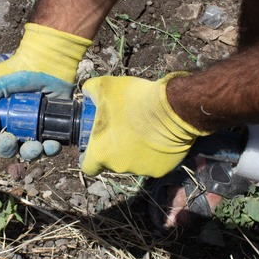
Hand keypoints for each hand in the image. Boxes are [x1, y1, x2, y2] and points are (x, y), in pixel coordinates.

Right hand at [0, 23, 91, 158]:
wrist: (45, 62)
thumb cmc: (14, 72)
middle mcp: (13, 126)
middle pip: (5, 150)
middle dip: (5, 149)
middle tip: (9, 138)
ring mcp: (33, 128)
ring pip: (28, 153)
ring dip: (28, 154)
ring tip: (33, 145)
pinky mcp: (52, 128)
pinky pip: (50, 148)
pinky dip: (49, 150)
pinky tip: (50, 143)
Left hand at [80, 73, 210, 176]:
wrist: (171, 108)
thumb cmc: (133, 100)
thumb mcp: (105, 87)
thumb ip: (90, 90)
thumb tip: (87, 91)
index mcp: (101, 153)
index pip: (88, 166)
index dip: (90, 158)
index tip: (96, 148)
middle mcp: (118, 167)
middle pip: (113, 162)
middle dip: (117, 148)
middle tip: (126, 130)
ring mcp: (140, 170)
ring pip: (134, 162)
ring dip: (136, 151)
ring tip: (146, 132)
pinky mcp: (160, 170)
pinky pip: (154, 163)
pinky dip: (155, 154)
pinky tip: (160, 139)